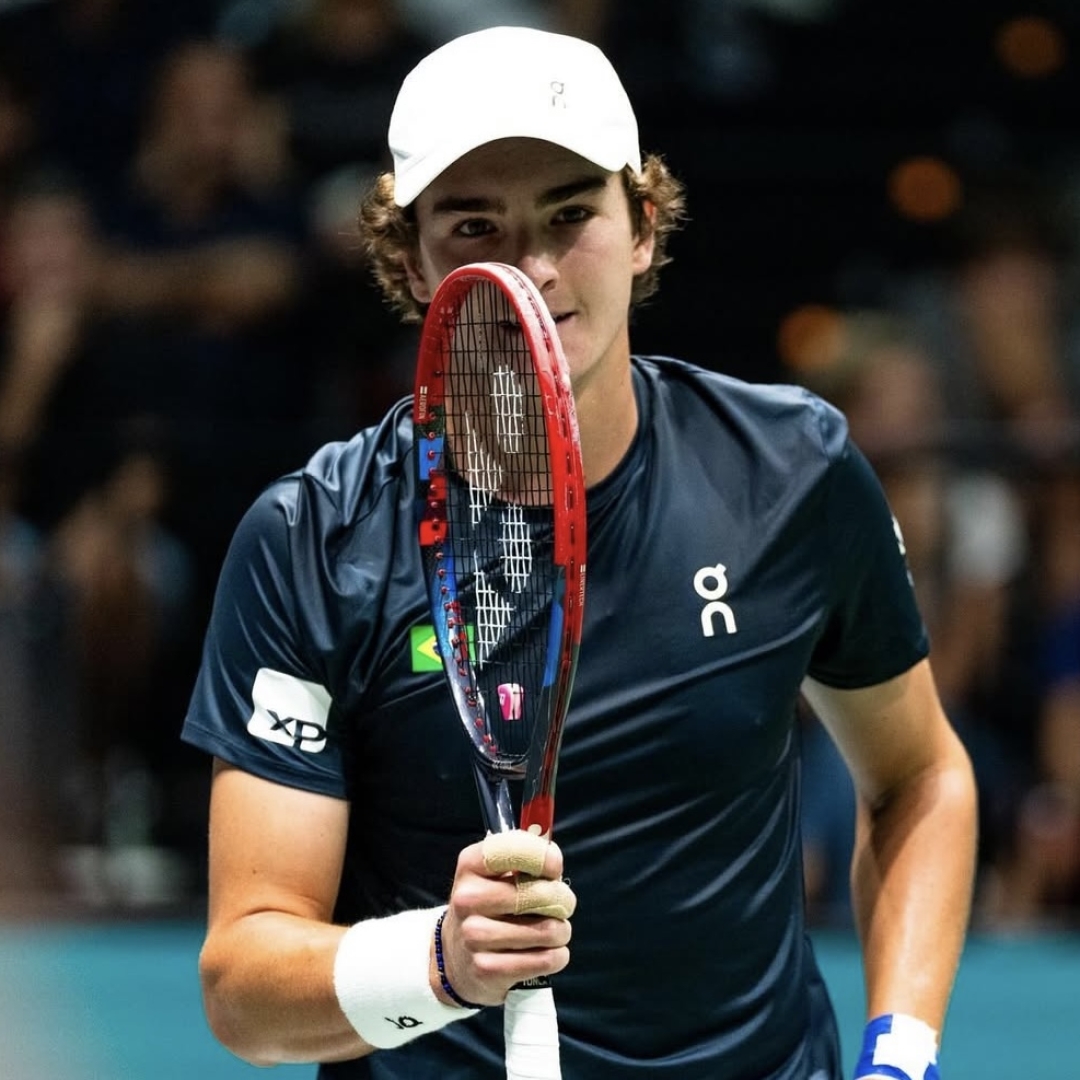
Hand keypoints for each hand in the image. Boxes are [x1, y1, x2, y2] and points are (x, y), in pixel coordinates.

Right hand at [434, 830, 574, 1006]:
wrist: (456, 957)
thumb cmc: (489, 906)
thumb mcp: (495, 873)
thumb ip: (526, 858)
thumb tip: (553, 857)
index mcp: (470, 865)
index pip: (513, 850)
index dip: (544, 857)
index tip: (554, 867)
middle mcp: (468, 898)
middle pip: (541, 894)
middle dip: (563, 900)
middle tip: (561, 905)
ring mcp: (474, 936)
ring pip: (549, 930)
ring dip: (561, 931)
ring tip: (551, 930)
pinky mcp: (487, 969)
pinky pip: (546, 960)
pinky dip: (556, 956)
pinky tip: (545, 951)